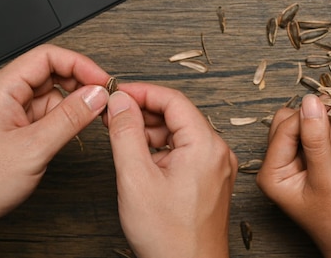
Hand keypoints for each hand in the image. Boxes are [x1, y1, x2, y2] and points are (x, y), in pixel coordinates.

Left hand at [0, 44, 109, 256]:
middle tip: (102, 102)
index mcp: (1, 88)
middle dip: (78, 86)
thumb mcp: (33, 148)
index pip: (48, 57)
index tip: (102, 82)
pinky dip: (60, 122)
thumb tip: (97, 96)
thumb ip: (70, 118)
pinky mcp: (11, 128)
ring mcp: (6, 111)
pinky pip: (43, 115)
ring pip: (50, 97)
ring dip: (70, 107)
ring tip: (86, 124)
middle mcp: (2, 94)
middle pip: (51, 74)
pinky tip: (67, 136)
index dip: (80, 65)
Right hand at [105, 83, 236, 257]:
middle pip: (178, 115)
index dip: (141, 92)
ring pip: (180, 133)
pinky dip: (161, 149)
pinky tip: (140, 157)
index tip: (117, 93)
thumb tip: (120, 102)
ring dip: (151, 131)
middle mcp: (217, 151)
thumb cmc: (169, 237)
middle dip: (143, 112)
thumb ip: (126, 133)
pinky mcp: (211, 179)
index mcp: (206, 145)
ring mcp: (216, 166)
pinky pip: (186, 151)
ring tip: (121, 137)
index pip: (173, 100)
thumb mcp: (136, 178)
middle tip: (113, 115)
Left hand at [256, 94, 330, 257]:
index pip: (285, 127)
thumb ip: (317, 139)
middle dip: (316, 124)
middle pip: (290, 121)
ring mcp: (294, 162)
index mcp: (272, 172)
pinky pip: (317, 133)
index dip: (310, 117)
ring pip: (305, 124)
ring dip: (326, 130)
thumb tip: (311, 101)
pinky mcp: (311, 161)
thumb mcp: (327, 177)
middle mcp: (279, 165)